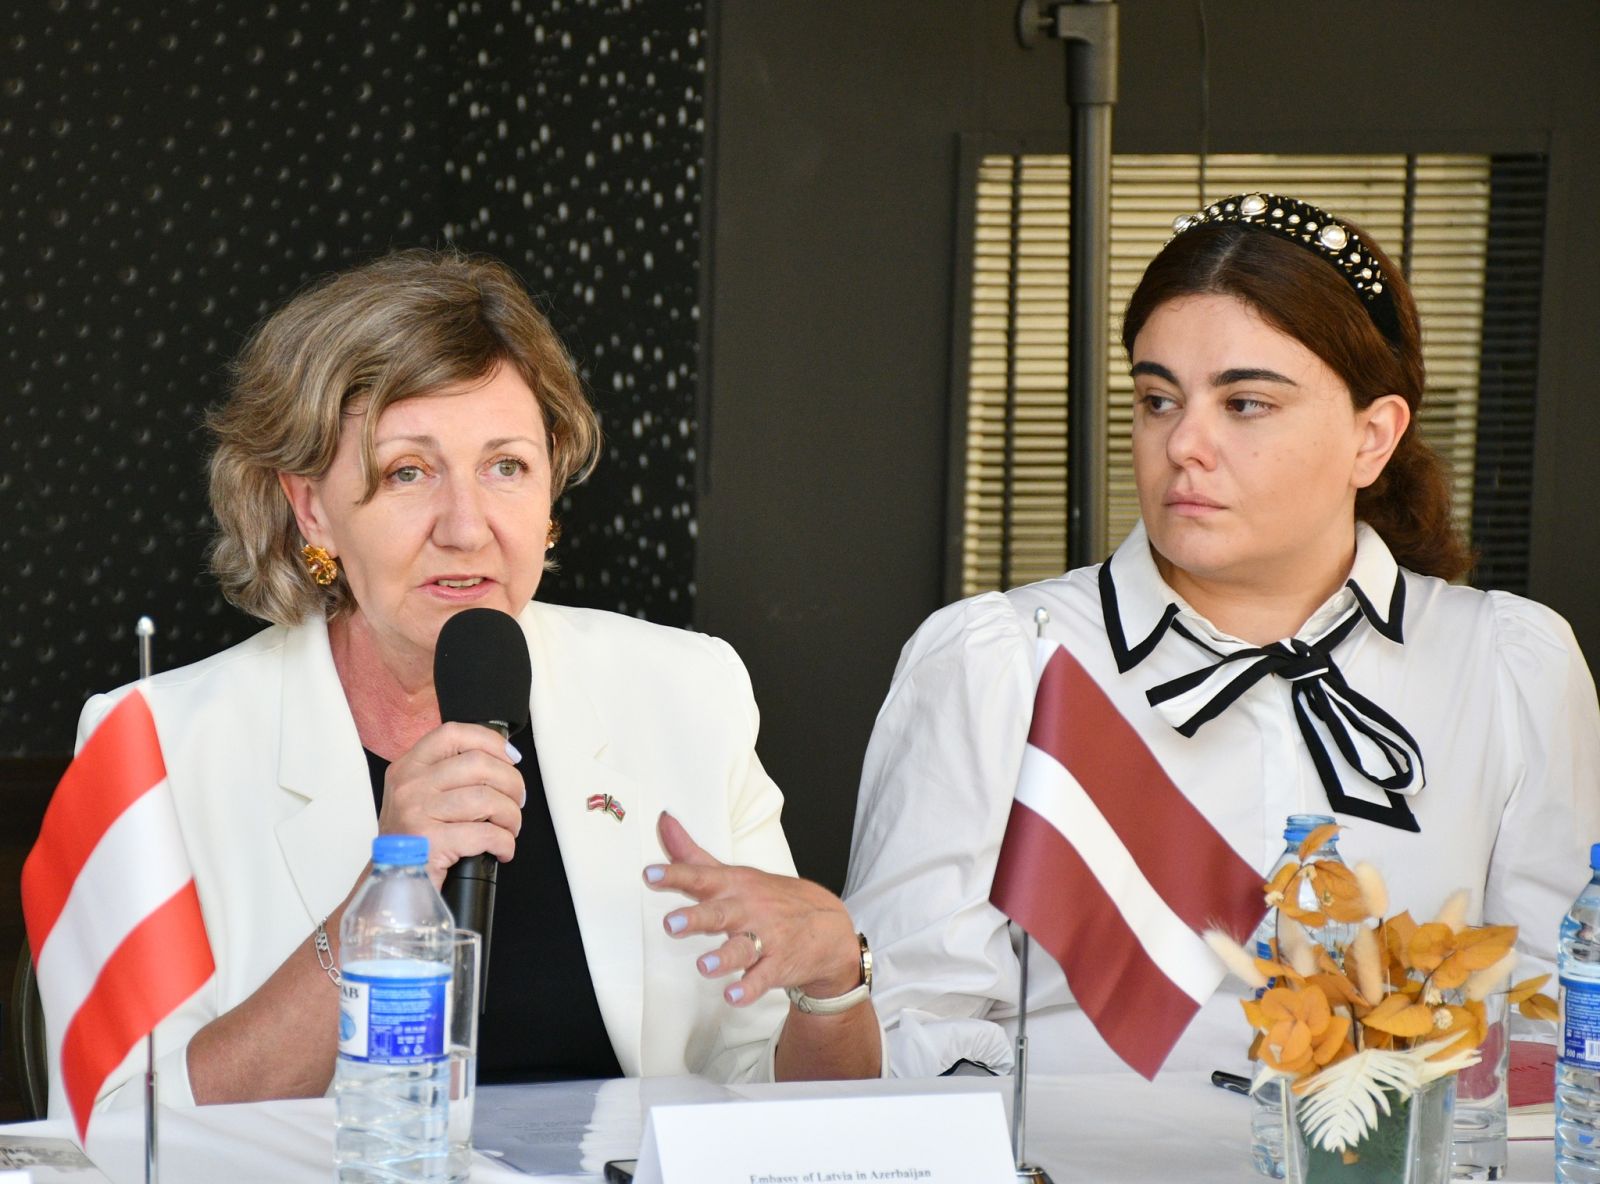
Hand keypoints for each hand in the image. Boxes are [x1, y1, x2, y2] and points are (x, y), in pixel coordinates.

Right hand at [377, 722, 524, 885]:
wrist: (392, 883)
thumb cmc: (416, 839)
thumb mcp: (420, 795)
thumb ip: (450, 773)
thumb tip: (502, 760)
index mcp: (409, 767)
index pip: (453, 733)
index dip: (491, 741)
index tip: (511, 758)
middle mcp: (409, 785)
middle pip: (478, 763)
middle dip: (510, 782)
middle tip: (516, 801)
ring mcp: (417, 812)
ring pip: (486, 799)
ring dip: (510, 815)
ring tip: (509, 828)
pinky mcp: (430, 843)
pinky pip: (485, 834)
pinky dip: (504, 842)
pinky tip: (502, 850)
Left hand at [644, 811, 862, 1007]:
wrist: (827, 925)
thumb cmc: (769, 899)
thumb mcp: (733, 874)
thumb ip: (692, 855)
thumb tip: (664, 821)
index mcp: (734, 886)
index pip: (701, 878)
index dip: (674, 875)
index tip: (649, 875)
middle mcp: (748, 910)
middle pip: (720, 913)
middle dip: (696, 918)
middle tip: (671, 923)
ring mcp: (766, 938)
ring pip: (742, 948)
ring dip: (723, 957)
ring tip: (704, 965)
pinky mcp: (778, 965)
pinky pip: (762, 978)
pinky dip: (749, 989)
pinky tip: (734, 996)